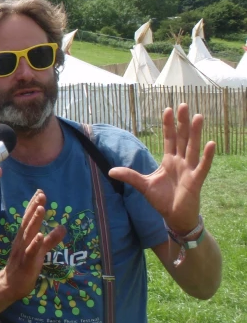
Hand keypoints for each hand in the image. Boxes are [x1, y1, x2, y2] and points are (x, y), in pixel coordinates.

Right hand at [0, 190, 66, 300]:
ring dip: (35, 221)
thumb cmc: (24, 266)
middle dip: (34, 207)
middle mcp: (22, 240)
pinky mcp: (26, 262)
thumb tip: (63, 227)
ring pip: (29, 234)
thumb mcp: (40, 251)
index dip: (34, 205)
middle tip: (41, 194)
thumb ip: (51, 239)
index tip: (40, 192)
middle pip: (28, 221)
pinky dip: (35, 243)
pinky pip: (31, 251)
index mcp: (24, 237)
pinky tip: (40, 235)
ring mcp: (23, 250)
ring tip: (41, 208)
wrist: (9, 284)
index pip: (28, 218)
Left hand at [108, 103, 215, 233]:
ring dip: (195, 133)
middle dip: (182, 122)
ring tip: (198, 116)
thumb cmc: (162, 200)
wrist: (174, 217)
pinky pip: (203, 166)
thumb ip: (129, 176)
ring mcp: (189, 170)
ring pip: (193, 147)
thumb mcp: (143, 185)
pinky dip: (207, 156)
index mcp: (169, 161)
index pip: (169, 138)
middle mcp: (180, 162)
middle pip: (182, 138)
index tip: (167, 109)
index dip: (168, 125)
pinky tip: (210, 143)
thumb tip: (110, 171)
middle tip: (184, 105)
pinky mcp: (196, 181)